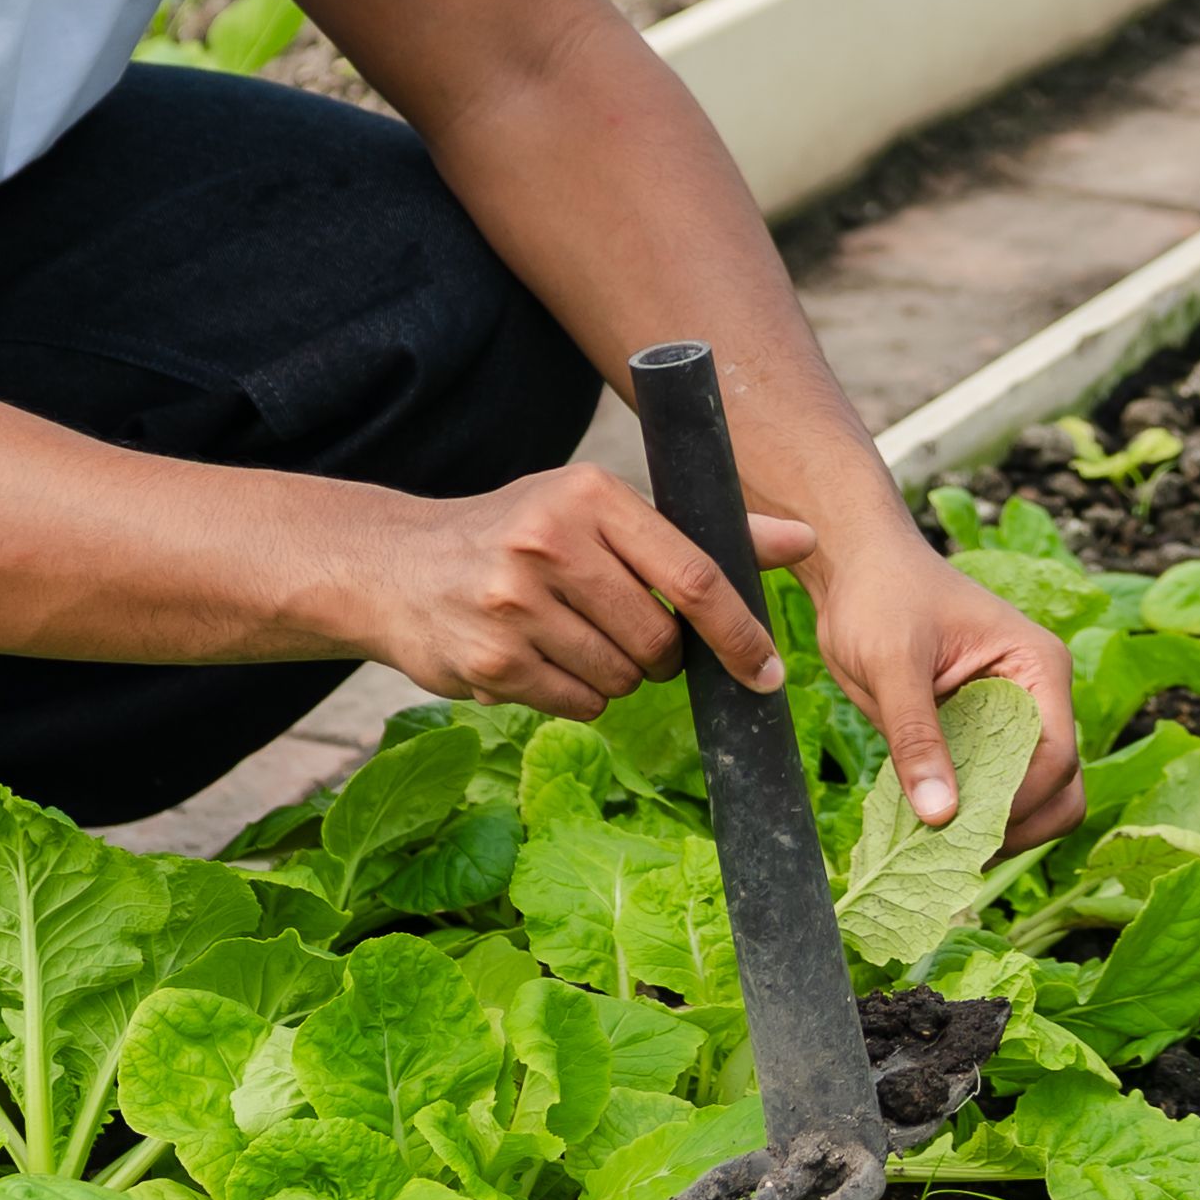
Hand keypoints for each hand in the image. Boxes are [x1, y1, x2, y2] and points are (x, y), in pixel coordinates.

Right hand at [354, 467, 811, 719]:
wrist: (395, 568)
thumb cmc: (518, 534)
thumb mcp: (599, 510)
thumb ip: (698, 532)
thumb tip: (804, 539)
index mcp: (588, 496)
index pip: (692, 576)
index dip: (738, 631)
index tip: (766, 669)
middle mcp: (549, 543)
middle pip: (659, 641)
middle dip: (662, 656)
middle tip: (628, 635)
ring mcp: (515, 605)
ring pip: (622, 679)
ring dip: (616, 676)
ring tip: (571, 638)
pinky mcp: (491, 661)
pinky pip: (580, 704)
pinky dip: (578, 695)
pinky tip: (541, 659)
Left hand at [809, 532, 1083, 851]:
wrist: (856, 566)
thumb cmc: (879, 595)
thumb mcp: (891, 664)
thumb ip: (916, 736)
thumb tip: (939, 815)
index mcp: (1038, 667)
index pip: (1056, 756)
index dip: (1019, 803)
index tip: (963, 826)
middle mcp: (1040, 695)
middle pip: (1061, 787)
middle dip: (1017, 824)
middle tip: (957, 847)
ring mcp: (1014, 716)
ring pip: (1034, 795)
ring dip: (995, 824)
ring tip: (940, 839)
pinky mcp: (982, 732)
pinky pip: (992, 785)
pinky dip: (970, 810)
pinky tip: (929, 821)